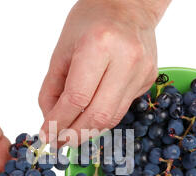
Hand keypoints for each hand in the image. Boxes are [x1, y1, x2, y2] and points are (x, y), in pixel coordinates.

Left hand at [39, 0, 169, 142]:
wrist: (129, 7)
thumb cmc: (90, 22)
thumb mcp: (62, 50)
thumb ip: (52, 89)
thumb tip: (50, 123)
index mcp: (99, 45)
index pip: (76, 98)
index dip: (58, 122)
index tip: (46, 135)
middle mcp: (126, 59)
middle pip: (98, 115)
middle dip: (75, 135)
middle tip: (59, 142)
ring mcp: (142, 71)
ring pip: (113, 118)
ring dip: (89, 131)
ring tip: (72, 134)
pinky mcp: (150, 79)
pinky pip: (122, 108)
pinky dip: (103, 117)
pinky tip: (91, 113)